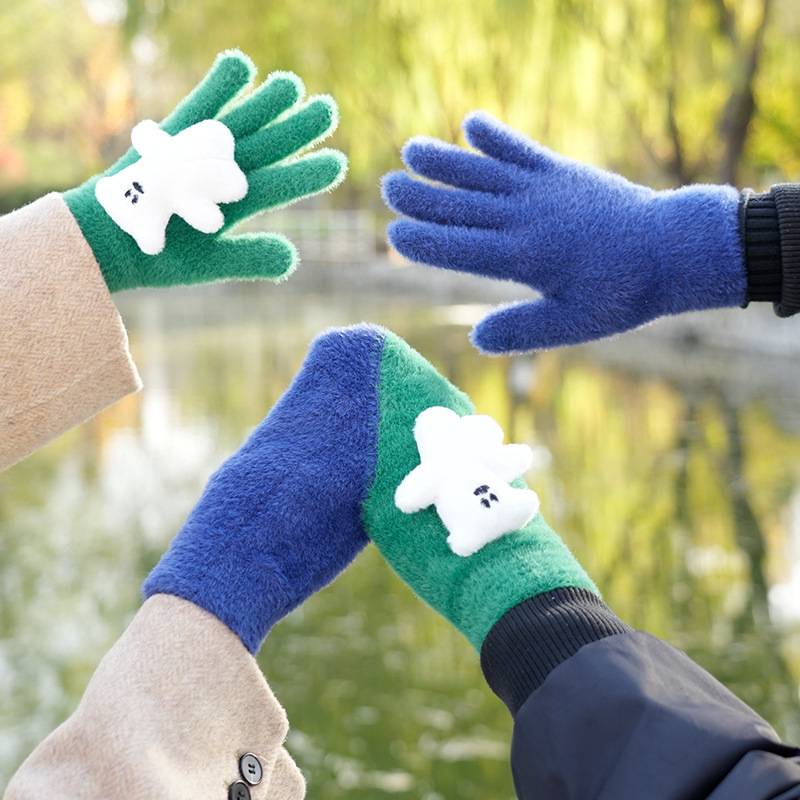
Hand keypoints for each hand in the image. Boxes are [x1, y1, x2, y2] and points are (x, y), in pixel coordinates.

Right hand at [64, 49, 346, 291]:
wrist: (110, 239)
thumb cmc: (162, 256)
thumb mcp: (208, 262)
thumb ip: (248, 258)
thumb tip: (292, 258)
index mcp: (237, 204)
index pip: (279, 184)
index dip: (306, 173)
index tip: (337, 163)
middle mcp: (224, 174)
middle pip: (268, 146)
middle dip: (295, 128)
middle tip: (326, 108)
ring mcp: (199, 152)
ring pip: (240, 123)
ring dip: (264, 104)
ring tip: (291, 85)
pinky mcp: (173, 135)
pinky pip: (199, 108)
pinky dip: (218, 88)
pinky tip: (241, 65)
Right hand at [383, 111, 744, 352]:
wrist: (671, 247)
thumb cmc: (622, 293)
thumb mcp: (573, 325)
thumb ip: (523, 330)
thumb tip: (476, 340)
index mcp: (524, 258)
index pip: (461, 249)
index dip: (425, 241)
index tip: (394, 233)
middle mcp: (526, 219)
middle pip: (463, 207)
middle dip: (423, 198)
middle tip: (387, 186)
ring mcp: (543, 190)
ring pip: (484, 174)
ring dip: (447, 161)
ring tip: (412, 149)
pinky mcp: (562, 172)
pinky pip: (522, 151)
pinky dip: (497, 137)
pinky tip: (471, 123)